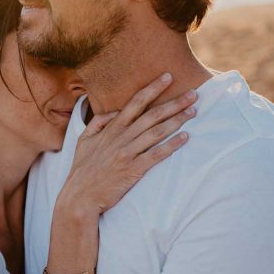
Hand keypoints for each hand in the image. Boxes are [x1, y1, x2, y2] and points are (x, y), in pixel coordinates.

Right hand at [61, 72, 195, 215]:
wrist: (79, 197)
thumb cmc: (82, 169)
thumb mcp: (83, 140)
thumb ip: (98, 122)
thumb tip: (115, 111)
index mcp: (111, 128)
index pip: (135, 102)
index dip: (153, 88)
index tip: (168, 77)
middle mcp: (121, 138)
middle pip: (152, 115)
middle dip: (174, 103)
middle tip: (194, 94)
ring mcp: (127, 154)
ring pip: (156, 132)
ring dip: (177, 121)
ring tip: (193, 111)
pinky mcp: (132, 170)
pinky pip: (156, 155)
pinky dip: (171, 146)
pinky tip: (185, 137)